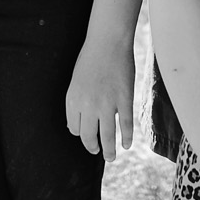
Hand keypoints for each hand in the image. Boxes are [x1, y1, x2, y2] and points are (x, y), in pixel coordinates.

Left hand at [66, 31, 136, 159]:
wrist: (108, 42)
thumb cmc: (91, 58)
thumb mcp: (76, 80)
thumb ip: (77, 102)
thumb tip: (77, 126)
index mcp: (73, 100)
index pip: (74, 128)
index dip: (80, 132)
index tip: (85, 133)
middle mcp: (87, 106)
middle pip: (88, 136)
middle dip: (92, 146)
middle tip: (95, 150)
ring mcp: (107, 104)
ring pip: (107, 136)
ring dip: (109, 151)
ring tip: (110, 157)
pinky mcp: (124, 100)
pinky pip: (125, 125)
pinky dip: (126, 137)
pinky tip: (126, 144)